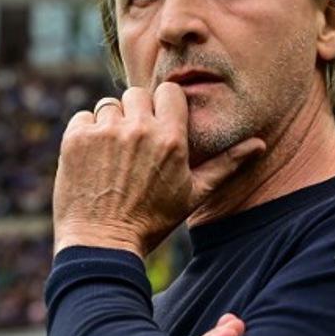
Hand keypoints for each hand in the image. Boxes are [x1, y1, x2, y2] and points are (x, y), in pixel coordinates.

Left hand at [52, 82, 264, 257]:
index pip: (169, 92)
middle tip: (134, 143)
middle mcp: (138, 129)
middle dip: (136, 113)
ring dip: (111, 123)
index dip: (164, 106)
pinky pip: (83, 117)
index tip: (159, 125)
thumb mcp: (194, 194)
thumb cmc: (153, 221)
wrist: (103, 244)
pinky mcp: (76, 139)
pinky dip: (86, 132)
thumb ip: (226, 164)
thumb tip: (258, 144)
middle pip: (137, 94)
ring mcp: (105, 132)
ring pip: (109, 105)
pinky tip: (93, 159)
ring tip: (113, 154)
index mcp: (171, 139)